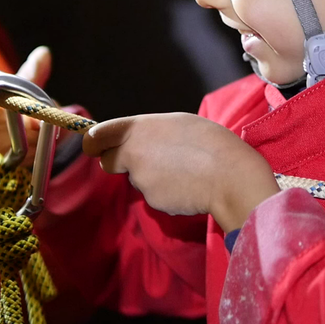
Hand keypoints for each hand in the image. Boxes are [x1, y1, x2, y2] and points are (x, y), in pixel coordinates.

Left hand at [81, 113, 278, 232]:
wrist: (230, 175)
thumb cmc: (210, 142)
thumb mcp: (178, 123)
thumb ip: (149, 132)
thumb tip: (138, 142)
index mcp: (137, 128)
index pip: (96, 136)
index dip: (94, 142)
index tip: (95, 146)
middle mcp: (133, 153)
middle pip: (109, 162)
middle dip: (122, 162)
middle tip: (149, 159)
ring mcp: (141, 179)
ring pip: (138, 178)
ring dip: (153, 176)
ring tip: (183, 168)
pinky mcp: (153, 200)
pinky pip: (155, 195)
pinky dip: (167, 191)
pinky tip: (187, 184)